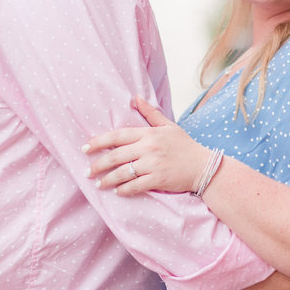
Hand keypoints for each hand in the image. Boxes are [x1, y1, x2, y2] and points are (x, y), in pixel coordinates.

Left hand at [82, 96, 208, 195]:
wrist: (204, 166)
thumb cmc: (185, 146)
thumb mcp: (168, 125)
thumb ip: (150, 113)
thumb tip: (135, 97)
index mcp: (148, 133)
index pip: (117, 135)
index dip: (99, 142)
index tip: (85, 148)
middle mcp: (148, 148)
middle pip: (116, 155)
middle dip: (98, 164)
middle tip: (88, 171)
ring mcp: (153, 164)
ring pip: (123, 173)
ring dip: (108, 180)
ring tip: (99, 184)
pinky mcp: (158, 179)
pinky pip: (135, 186)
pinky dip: (124, 190)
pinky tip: (117, 192)